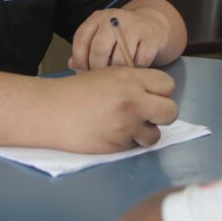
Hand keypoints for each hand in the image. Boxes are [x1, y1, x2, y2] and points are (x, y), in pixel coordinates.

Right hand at [50, 66, 178, 152]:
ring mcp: (126, 125)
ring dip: (145, 132)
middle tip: (147, 114)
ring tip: (126, 126)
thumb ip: (133, 82)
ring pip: (155, 134)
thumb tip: (156, 94)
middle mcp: (132, 101)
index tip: (150, 96)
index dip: (160, 92)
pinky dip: (128, 142)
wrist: (51, 111)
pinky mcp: (117, 145)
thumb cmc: (77, 91)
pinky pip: (135, 146)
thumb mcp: (108, 75)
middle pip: (170, 111)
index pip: (167, 85)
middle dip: (162, 114)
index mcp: (130, 78)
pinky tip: (112, 133)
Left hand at [69, 7, 169, 70]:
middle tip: (101, 77)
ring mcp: (134, 25)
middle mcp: (114, 18)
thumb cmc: (121, 35)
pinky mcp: (150, 36)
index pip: (81, 39)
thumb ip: (86, 49)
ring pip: (119, 58)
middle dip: (97, 68)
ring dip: (118, 71)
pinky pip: (139, 61)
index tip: (83, 72)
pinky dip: (136, 69)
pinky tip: (134, 67)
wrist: (152, 24)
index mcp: (97, 17)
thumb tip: (72, 66)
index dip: (79, 60)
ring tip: (118, 73)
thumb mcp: (101, 36)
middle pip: (99, 49)